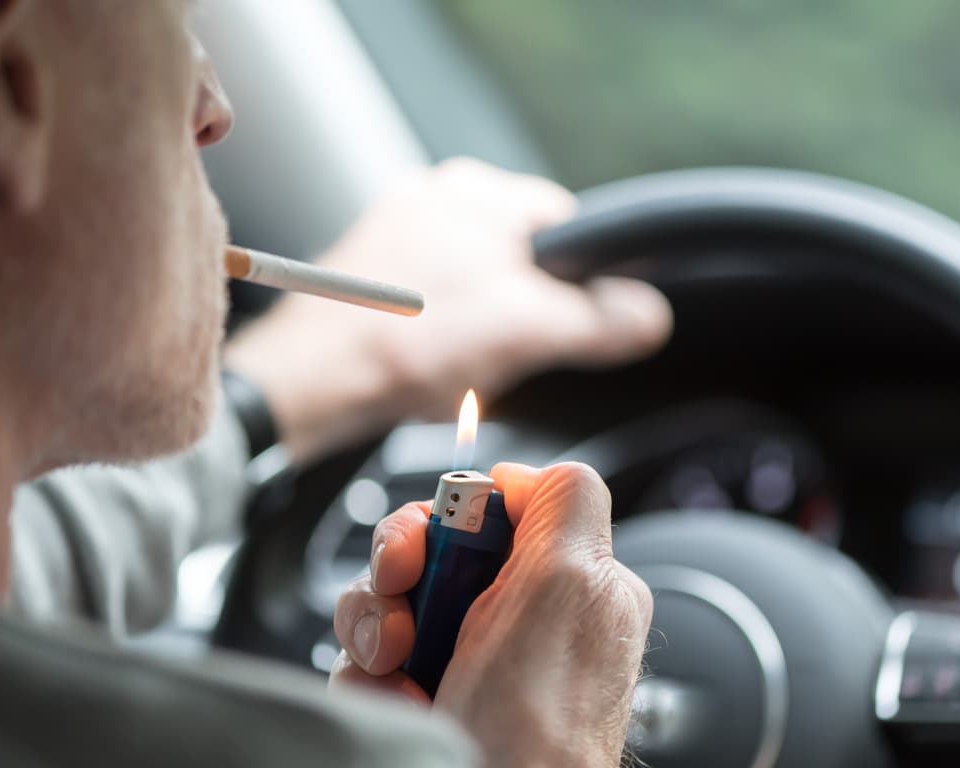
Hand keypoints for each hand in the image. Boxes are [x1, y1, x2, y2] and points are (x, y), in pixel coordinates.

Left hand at [223, 158, 672, 464]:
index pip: (569, 227)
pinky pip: (439, 299)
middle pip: (526, 258)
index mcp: (477, 191)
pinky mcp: (377, 272)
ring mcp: (401, 232)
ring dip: (488, 322)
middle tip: (509, 350)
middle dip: (530, 307)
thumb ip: (596, 320)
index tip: (574, 325)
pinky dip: (447, 330)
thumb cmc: (405, 347)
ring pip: (483, 281)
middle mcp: (435, 197)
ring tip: (461, 359)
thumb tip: (648, 316)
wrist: (310, 385)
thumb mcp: (525, 332)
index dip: (584, 283)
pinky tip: (432, 360)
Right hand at [330, 462, 652, 767]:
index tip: (436, 540)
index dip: (453, 511)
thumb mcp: (573, 582)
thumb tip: (526, 472)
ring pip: (387, 602)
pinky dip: (368, 680)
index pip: (493, 505)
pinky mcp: (425, 700)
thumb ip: (566, 499)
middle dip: (398, 570)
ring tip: (399, 667)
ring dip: (374, 627)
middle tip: (404, 603)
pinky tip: (398, 705)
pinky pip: (368, 663)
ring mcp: (468, 660)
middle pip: (428, 549)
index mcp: (567, 579)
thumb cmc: (540, 725)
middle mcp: (518, 615)